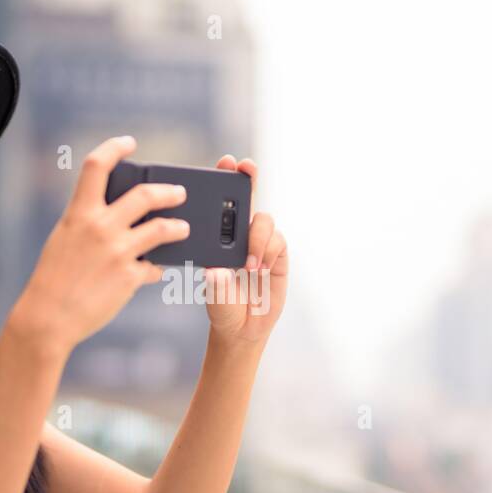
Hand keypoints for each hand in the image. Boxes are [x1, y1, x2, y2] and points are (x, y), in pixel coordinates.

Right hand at [9, 136, 190, 354]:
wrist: (48, 318)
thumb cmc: (53, 279)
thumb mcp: (65, 239)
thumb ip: (88, 222)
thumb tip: (116, 215)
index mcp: (79, 213)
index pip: (97, 166)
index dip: (115, 148)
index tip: (129, 142)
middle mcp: (100, 227)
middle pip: (145, 194)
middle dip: (167, 191)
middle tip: (179, 193)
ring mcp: (118, 251)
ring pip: (161, 228)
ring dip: (177, 227)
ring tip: (183, 228)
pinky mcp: (130, 277)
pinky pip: (154, 267)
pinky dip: (156, 268)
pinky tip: (156, 271)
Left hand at [203, 155, 286, 347]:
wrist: (244, 330)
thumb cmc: (222, 308)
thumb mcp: (213, 296)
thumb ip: (217, 285)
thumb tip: (218, 271)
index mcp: (217, 236)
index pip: (220, 202)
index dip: (225, 178)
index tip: (227, 162)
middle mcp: (239, 233)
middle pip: (248, 196)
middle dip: (249, 177)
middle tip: (246, 166)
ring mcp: (260, 242)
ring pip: (264, 220)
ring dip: (257, 237)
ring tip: (250, 266)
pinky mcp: (278, 254)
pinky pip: (278, 240)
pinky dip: (269, 251)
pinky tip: (261, 269)